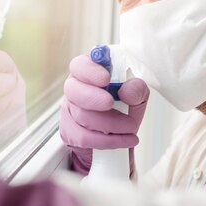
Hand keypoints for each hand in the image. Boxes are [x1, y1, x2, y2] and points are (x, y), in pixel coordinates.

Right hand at [60, 55, 149, 175]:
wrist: (117, 137)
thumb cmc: (124, 109)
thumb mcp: (136, 97)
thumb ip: (136, 89)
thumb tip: (127, 91)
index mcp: (89, 74)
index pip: (80, 65)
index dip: (90, 71)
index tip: (105, 79)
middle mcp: (75, 89)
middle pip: (73, 90)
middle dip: (93, 97)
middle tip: (110, 103)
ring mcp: (69, 110)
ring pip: (81, 116)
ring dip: (110, 123)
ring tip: (130, 126)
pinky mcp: (69, 131)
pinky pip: (84, 137)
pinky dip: (108, 140)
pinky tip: (125, 139)